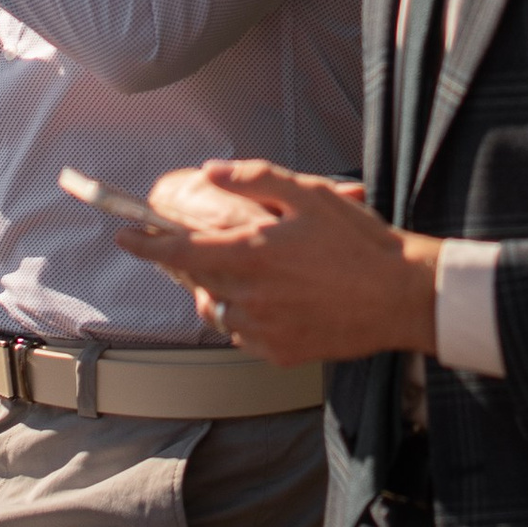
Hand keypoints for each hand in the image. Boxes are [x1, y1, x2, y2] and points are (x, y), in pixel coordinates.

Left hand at [123, 159, 438, 364]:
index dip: (146, 243)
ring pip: (218, 310)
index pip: (180, 251)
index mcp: (252, 255)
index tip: (125, 235)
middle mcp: (249, 298)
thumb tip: (211, 172)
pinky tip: (280, 298)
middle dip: (193, 261)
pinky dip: (247, 315)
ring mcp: (263, 331)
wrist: (402, 298)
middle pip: (197, 280)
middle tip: (219, 243)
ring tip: (259, 270)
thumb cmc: (359, 242)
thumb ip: (255, 180)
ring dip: (222, 289)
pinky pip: (244, 335)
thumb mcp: (310, 194)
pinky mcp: (279, 353)